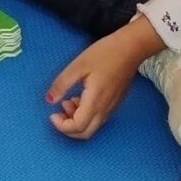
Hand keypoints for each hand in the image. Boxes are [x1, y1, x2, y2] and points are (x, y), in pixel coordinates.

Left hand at [47, 23, 152, 140]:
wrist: (132, 48)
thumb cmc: (105, 53)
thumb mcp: (78, 65)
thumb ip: (62, 84)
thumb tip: (49, 100)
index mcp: (95, 101)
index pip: (77, 127)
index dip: (61, 125)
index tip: (52, 113)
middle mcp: (105, 109)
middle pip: (85, 133)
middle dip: (68, 128)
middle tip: (58, 112)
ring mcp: (111, 107)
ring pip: (92, 127)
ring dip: (76, 121)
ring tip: (68, 100)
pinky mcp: (115, 103)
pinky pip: (98, 118)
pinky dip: (85, 115)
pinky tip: (80, 98)